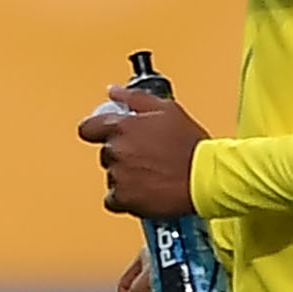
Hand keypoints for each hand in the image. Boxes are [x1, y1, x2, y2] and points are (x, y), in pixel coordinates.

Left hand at [83, 82, 208, 220]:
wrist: (205, 177)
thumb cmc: (191, 145)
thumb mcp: (167, 110)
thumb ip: (135, 98)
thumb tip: (114, 91)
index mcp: (122, 126)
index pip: (88, 128)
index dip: (95, 131)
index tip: (102, 134)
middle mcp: (116, 151)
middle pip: (105, 153)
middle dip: (121, 154)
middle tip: (146, 156)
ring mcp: (118, 176)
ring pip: (111, 176)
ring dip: (125, 175)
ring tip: (151, 173)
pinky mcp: (124, 198)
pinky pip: (113, 199)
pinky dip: (125, 198)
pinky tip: (144, 191)